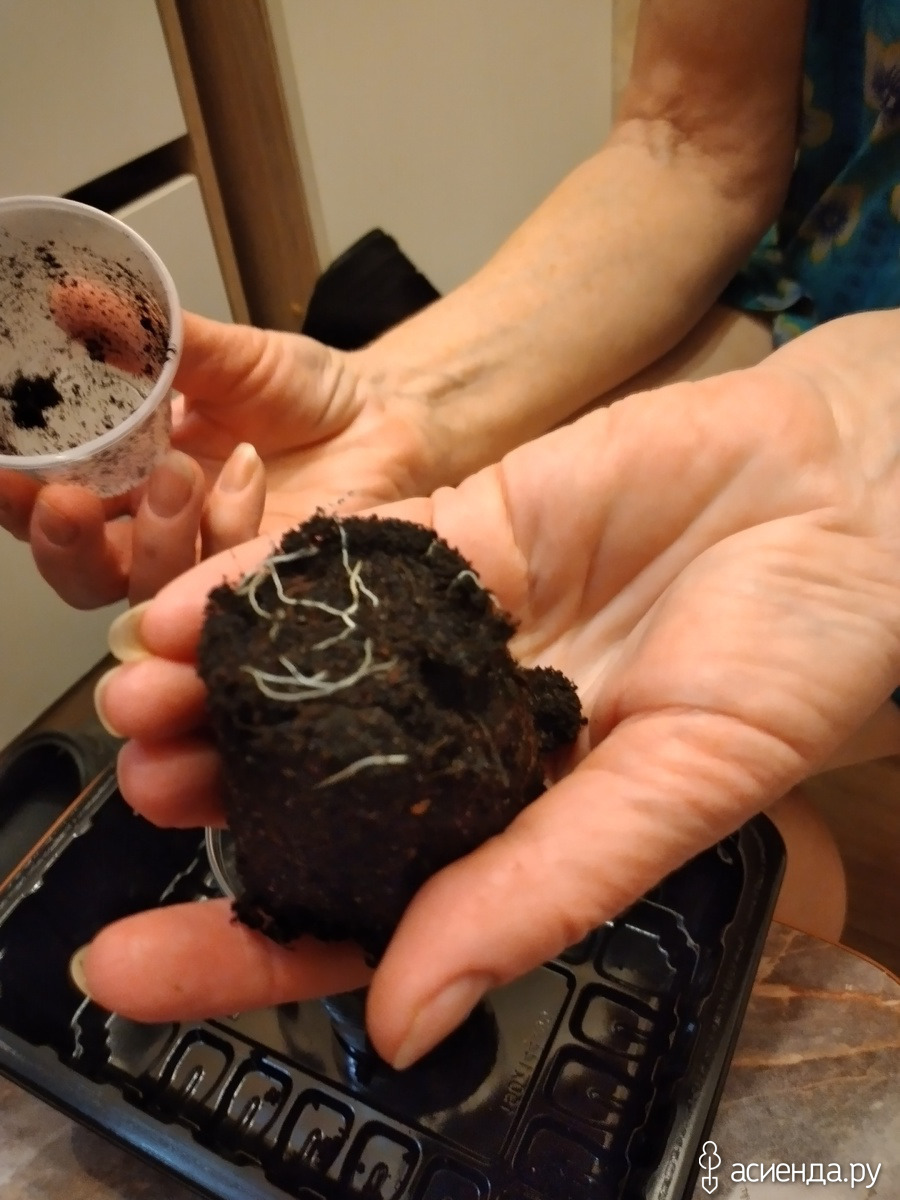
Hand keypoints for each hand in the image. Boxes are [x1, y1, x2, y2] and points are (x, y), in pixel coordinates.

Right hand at [0, 305, 435, 605]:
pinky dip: (229, 527)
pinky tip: (247, 471)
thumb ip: (149, 337)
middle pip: (81, 571)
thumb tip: (70, 297)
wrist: (382, 416)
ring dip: (152, 534)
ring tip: (179, 470)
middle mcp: (159, 533)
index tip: (4, 471)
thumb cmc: (300, 390)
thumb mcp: (222, 352)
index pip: (48, 505)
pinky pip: (226, 583)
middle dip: (61, 542)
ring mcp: (212, 565)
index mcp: (127, 478)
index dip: (16, 498)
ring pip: (148, 591)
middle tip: (68, 502)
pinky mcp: (265, 584)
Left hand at [82, 312, 899, 1066]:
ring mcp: (466, 634)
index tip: (138, 965)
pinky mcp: (467, 535)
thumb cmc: (802, 653)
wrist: (843, 494)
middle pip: (321, 787)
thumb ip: (540, 892)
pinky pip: (346, 566)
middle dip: (220, 800)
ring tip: (135, 711)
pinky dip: (262, 584)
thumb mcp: (680, 792)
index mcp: (529, 822)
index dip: (252, 944)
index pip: (370, 909)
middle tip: (140, 796)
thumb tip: (405, 1018)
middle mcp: (480, 735)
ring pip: (316, 675)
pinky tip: (186, 606)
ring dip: (217, 693)